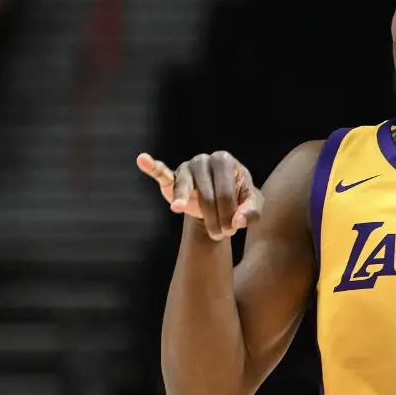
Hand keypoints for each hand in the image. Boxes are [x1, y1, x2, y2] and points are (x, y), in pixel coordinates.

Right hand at [136, 151, 263, 241]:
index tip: (233, 230)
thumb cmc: (239, 199)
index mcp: (225, 161)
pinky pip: (161, 172)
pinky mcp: (172, 177)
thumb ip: (251, 212)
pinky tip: (143, 159)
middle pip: (206, 194)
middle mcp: (204, 159)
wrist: (221, 202)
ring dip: (186, 206)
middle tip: (220, 235)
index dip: (228, 215)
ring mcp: (187, 167)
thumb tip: (236, 222)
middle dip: (214, 218)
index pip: (225, 192)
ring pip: (185, 189)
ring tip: (179, 209)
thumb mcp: (253, 205)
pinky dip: (152, 167)